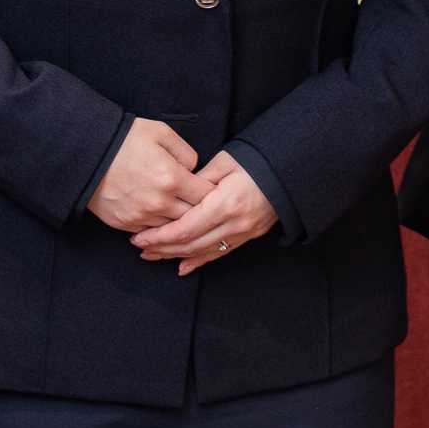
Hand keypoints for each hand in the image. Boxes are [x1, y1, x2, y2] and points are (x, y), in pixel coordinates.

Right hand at [86, 118, 205, 232]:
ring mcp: (141, 216)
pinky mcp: (126, 224)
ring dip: (178, 220)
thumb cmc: (125, 139)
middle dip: (199, 210)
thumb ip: (186, 152)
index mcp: (171, 178)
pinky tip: (158, 213)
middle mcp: (159, 202)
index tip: (211, 189)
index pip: (206, 196)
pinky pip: (151, 231)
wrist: (86, 153)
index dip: (212, 192)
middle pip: (192, 216)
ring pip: (172, 227)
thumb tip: (194, 170)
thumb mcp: (161, 132)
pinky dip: (157, 225)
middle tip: (200, 202)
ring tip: (179, 208)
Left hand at [131, 152, 276, 273]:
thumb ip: (199, 181)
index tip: (140, 236)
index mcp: (225, 203)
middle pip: (191, 244)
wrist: (288, 172)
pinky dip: (198, 261)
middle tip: (139, 247)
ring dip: (175, 256)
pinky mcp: (248, 237)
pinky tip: (181, 266)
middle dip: (162, 248)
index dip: (160, 236)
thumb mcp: (224, 162)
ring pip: (203, 252)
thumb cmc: (255, 161)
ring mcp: (243, 233)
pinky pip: (219, 254)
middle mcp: (234, 224)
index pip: (185, 228)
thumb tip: (177, 194)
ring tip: (152, 255)